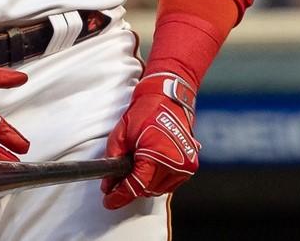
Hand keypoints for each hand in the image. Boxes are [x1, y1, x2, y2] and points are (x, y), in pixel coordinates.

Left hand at [101, 72, 199, 209]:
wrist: (168, 99)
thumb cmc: (144, 112)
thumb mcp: (121, 133)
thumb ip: (113, 159)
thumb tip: (108, 184)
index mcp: (157, 154)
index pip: (137, 185)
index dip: (120, 196)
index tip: (109, 201)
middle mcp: (176, 163)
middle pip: (147, 190)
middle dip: (130, 188)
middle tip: (117, 182)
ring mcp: (186, 165)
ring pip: (158, 189)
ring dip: (145, 185)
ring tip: (135, 169)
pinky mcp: (191, 165)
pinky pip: (170, 184)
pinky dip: (157, 181)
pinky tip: (149, 169)